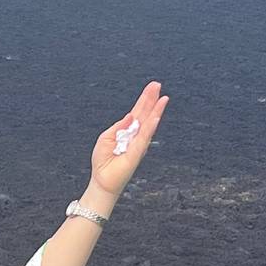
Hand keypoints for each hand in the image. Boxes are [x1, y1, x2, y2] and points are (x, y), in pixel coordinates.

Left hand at [88, 82, 168, 197]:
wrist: (102, 180)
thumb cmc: (103, 161)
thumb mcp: (106, 138)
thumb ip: (119, 127)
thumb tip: (130, 116)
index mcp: (127, 131)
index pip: (138, 112)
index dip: (144, 100)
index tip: (152, 87)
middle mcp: (135, 136)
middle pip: (145, 114)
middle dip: (151, 100)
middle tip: (158, 85)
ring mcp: (138, 144)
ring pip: (148, 124)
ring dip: (156, 110)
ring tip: (163, 98)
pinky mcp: (137, 153)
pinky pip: (144, 137)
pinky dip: (150, 127)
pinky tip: (156, 117)